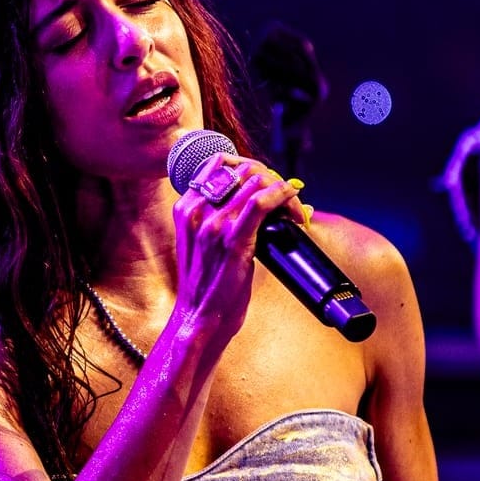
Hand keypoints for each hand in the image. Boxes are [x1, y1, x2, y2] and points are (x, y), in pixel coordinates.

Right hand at [172, 154, 299, 339]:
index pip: (219, 163)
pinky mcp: (234, 240)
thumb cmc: (205, 284)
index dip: (249, 167)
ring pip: (256, 181)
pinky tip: (294, 209)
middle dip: (271, 177)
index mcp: (186, 207)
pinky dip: (284, 197)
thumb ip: (213, 217)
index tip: (265, 184)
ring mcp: (214, 224)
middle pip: (242, 169)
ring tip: (292, 211)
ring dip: (283, 190)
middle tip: (285, 200)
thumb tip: (250, 197)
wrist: (199, 317)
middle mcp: (197, 211)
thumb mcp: (198, 241)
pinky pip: (262, 201)